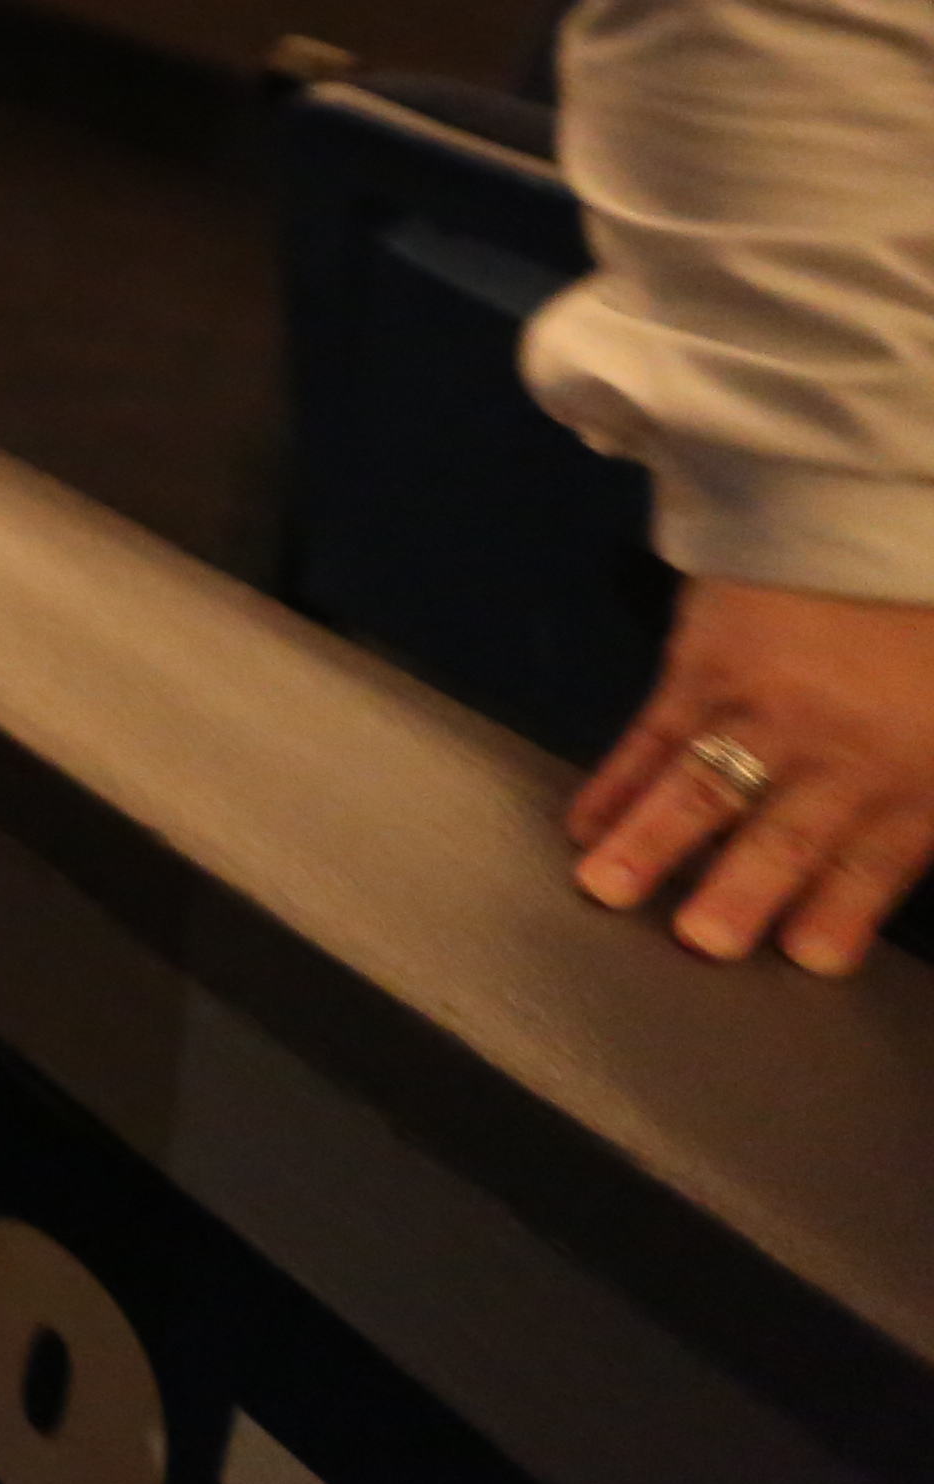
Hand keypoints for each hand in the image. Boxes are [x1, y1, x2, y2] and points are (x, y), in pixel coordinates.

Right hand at [570, 579, 933, 972]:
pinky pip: (653, 732)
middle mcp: (838, 755)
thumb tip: (906, 846)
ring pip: (705, 786)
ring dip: (651, 840)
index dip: (838, 913)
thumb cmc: (932, 636)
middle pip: (785, 836)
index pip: (873, 864)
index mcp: (916, 779)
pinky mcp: (703, 665)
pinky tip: (585, 822)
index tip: (804, 959)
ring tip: (603, 888)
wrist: (879, 524)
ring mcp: (763, 708)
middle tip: (700, 941)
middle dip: (741, 891)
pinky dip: (615, 779)